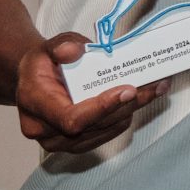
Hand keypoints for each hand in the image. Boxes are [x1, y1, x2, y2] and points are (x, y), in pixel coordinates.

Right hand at [15, 33, 168, 155]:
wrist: (34, 81)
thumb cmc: (43, 64)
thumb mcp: (48, 47)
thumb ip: (61, 45)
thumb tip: (75, 51)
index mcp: (35, 104)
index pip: (71, 118)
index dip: (102, 108)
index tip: (128, 90)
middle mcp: (45, 131)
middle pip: (95, 125)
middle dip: (127, 104)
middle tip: (154, 84)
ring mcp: (60, 142)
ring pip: (105, 130)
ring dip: (132, 109)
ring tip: (155, 88)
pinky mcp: (76, 143)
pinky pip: (107, 133)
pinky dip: (125, 115)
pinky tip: (142, 98)